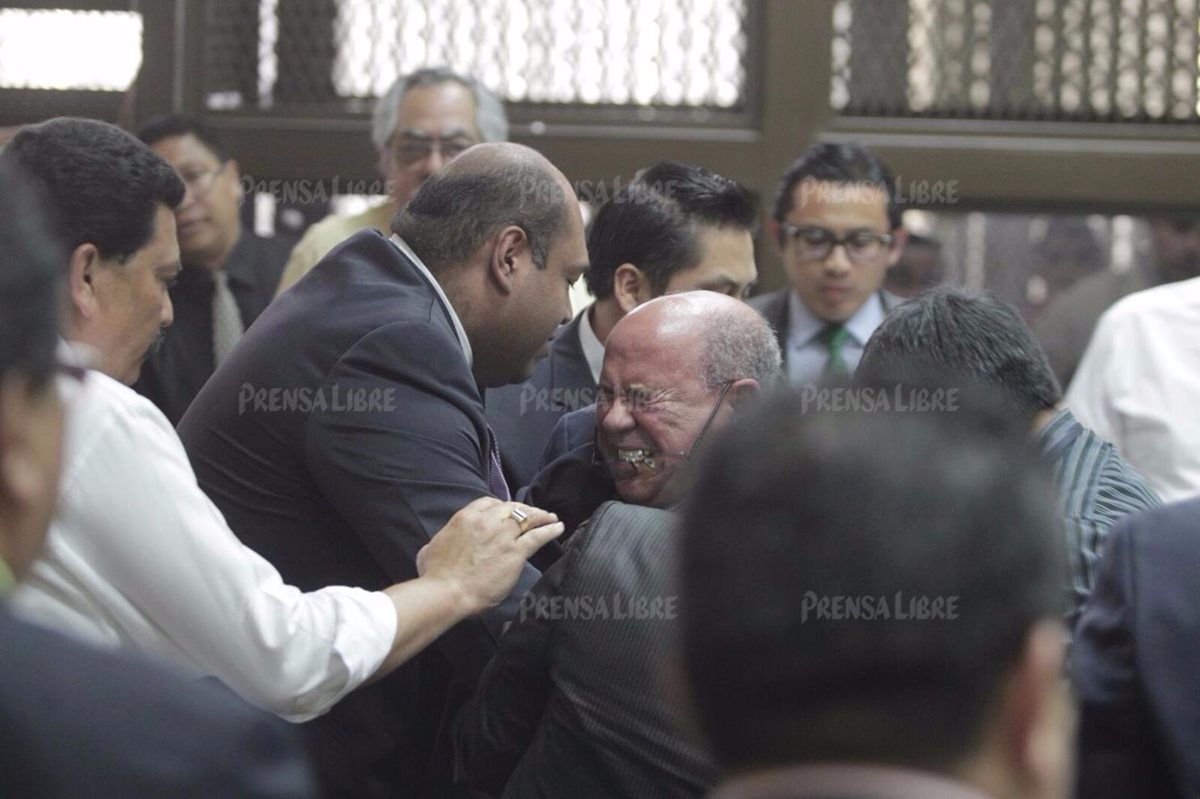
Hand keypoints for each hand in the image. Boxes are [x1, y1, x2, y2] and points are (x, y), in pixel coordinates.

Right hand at [416, 497, 562, 613]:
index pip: (489, 503)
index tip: (508, 511)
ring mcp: (503, 535)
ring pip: (528, 518)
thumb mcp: (429, 549)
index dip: (501, 507)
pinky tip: (558, 528)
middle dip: (524, 509)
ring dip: (541, 516)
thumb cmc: (435, 575)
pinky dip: (550, 530)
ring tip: (551, 518)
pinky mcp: (515, 552)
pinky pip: (537, 536)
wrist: (447, 591)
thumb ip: (441, 541)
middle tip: (534, 513)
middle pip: (511, 507)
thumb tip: (437, 545)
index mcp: (465, 518)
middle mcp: (486, 522)